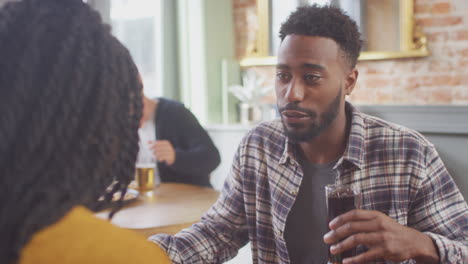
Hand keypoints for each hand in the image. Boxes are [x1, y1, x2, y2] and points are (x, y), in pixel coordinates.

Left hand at [149, 140, 175, 165]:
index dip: (153, 145)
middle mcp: (169, 146)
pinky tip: (158, 159)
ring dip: (157, 155)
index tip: (149, 148)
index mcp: (166, 143)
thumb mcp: (161, 146)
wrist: (173, 156)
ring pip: (161, 153)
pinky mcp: (170, 157)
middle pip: (160, 148)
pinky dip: (160, 158)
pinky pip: (164, 157)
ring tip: (155, 156)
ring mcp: (170, 152)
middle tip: (152, 153)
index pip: (159, 143)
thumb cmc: (165, 150)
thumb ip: (155, 143)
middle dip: (155, 150)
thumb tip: (148, 142)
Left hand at [323, 209, 438, 263]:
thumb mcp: (380, 220)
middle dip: (336, 233)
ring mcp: (382, 238)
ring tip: (333, 249)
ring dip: (342, 245)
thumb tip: (342, 224)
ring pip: (356, 239)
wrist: (413, 242)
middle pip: (352, 227)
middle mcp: (378, 225)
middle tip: (327, 238)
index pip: (354, 214)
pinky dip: (354, 259)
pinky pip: (365, 255)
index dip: (340, 218)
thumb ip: (365, 220)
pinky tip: (346, 260)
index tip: (330, 225)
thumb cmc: (392, 231)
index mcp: (376, 215)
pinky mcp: (385, 251)